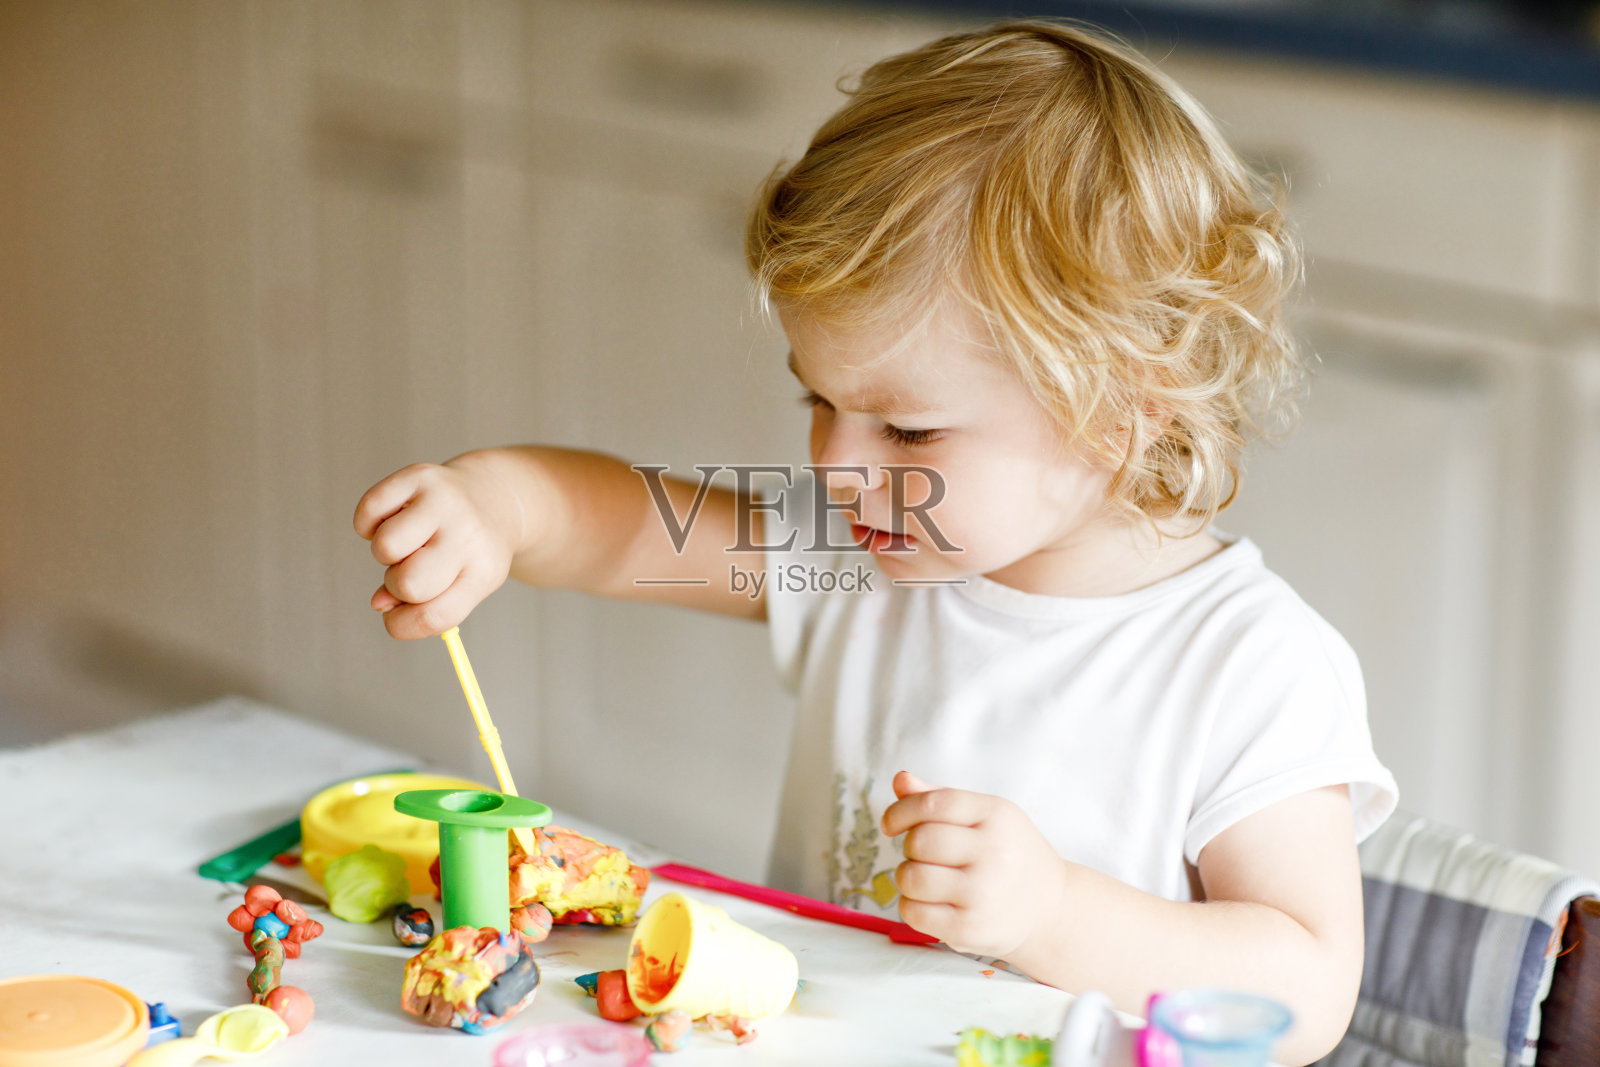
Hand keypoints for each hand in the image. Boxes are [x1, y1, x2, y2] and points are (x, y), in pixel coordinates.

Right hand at [352, 456, 526, 639]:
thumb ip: (425, 604)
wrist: (494, 495)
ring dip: (385, 553)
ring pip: (385, 546)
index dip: (403, 626)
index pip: (435, 616)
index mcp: (483, 572)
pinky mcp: (420, 475)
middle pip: (409, 583)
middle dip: (398, 585)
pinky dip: (369, 523)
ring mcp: (444, 502)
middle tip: (412, 568)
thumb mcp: (465, 582)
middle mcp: (467, 535)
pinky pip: (369, 510)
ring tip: (407, 542)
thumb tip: (380, 604)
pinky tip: (394, 520)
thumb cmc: (471, 549)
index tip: (396, 618)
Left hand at [881, 770, 1070, 959]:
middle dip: (910, 847)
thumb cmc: (1009, 855)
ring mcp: (983, 892)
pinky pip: (914, 912)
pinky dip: (910, 907)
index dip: (901, 811)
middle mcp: (994, 852)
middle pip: (919, 841)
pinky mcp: (971, 928)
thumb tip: (900, 780)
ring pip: (912, 877)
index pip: (934, 803)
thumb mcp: (986, 817)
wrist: (1051, 908)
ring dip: (906, 878)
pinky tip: (928, 903)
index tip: (891, 824)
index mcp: (997, 815)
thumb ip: (941, 797)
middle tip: (924, 856)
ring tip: (925, 880)